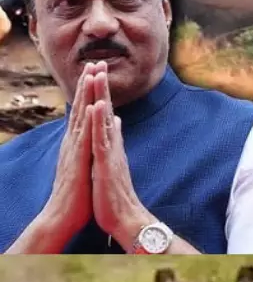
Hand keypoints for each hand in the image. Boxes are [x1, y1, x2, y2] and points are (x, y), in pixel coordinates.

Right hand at [37, 62, 105, 241]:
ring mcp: (74, 150)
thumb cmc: (77, 195)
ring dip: (87, 95)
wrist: (63, 216)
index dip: (89, 93)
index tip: (96, 73)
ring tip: (92, 74)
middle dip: (88, 85)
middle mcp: (72, 142)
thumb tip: (94, 140)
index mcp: (77, 144)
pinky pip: (84, 137)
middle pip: (80, 108)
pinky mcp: (78, 161)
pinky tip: (93, 106)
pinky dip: (89, 121)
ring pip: (81, 117)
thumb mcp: (86, 168)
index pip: (84, 114)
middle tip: (94, 62)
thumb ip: (89, 152)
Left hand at [88, 73, 153, 247]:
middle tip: (98, 61)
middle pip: (105, 110)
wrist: (127, 219)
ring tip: (98, 73)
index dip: (100, 93)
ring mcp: (111, 153)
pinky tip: (99, 105)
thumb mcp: (113, 164)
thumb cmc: (117, 196)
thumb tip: (116, 123)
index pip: (104, 115)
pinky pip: (103, 138)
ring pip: (105, 119)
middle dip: (101, 86)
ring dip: (102, 95)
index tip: (96, 72)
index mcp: (110, 146)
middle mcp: (112, 145)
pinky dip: (100, 121)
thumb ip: (115, 141)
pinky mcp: (107, 162)